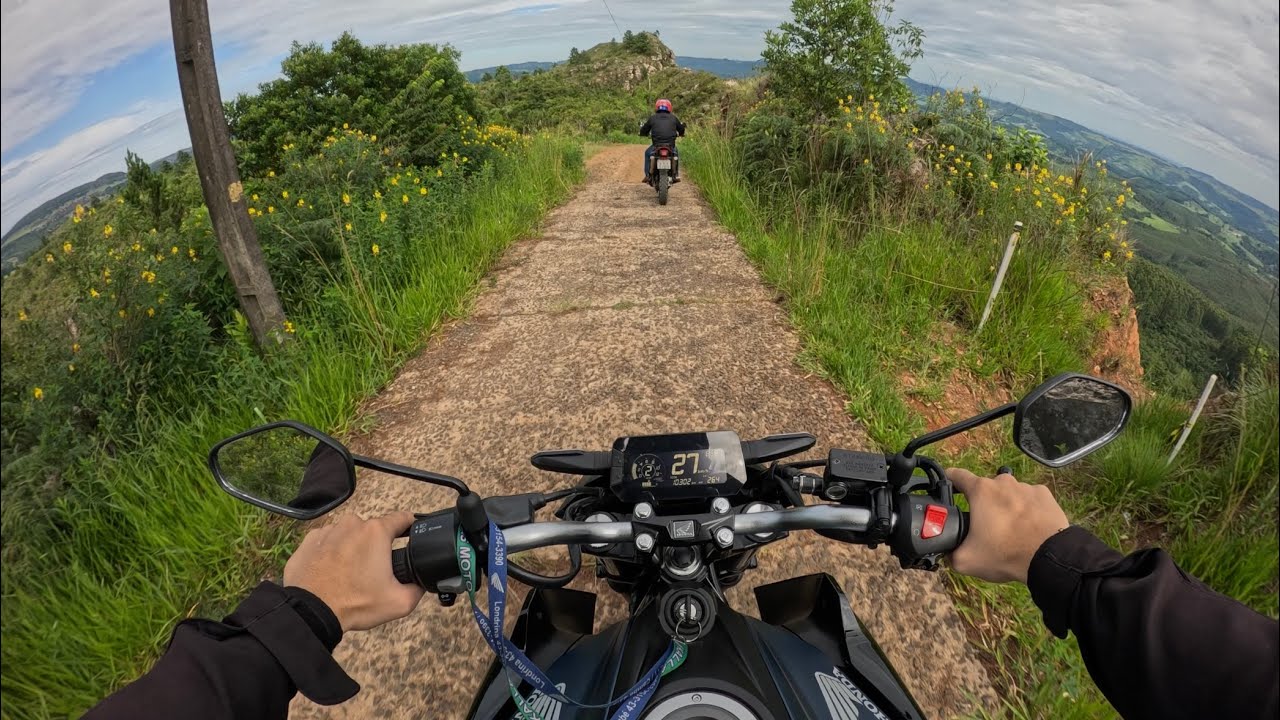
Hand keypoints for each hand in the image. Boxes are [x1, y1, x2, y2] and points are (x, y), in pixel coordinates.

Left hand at [284, 511, 423, 630]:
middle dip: (377, 547)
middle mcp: (352, 524)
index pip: (402, 518)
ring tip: (350, 575)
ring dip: (353, 549)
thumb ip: (418, 588)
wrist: (311, 613)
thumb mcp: (399, 602)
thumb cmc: (353, 604)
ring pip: (350, 535)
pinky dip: (333, 554)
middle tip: (374, 572)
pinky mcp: (310, 541)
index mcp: (376, 533)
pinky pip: (329, 542)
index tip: (413, 533)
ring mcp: (328, 531)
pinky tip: (332, 573)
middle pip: (373, 531)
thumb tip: (422, 582)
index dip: (411, 525)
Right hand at [947, 468, 1069, 583]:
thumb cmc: (1006, 553)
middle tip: (985, 526)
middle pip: (986, 489)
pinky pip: (1029, 500)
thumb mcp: (966, 560)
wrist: (1048, 558)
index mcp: (981, 491)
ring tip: (1011, 530)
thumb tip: (947, 552)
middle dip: (983, 504)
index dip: (948, 479)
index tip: (946, 484)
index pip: (957, 475)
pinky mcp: (1045, 496)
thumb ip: (950, 552)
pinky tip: (1029, 527)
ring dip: (1006, 507)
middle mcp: (1003, 482)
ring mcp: (1026, 487)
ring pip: (1009, 495)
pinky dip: (1027, 510)